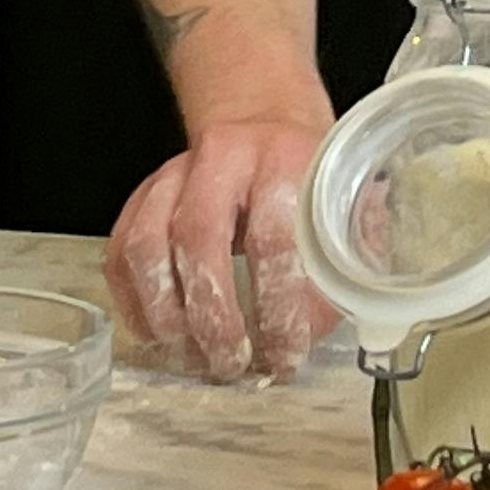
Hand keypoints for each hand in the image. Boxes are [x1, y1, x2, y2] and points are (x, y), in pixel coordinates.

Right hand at [105, 114, 343, 382]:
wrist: (262, 124)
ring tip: (194, 358)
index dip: (278, 304)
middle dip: (213, 316)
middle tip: (231, 365)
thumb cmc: (308, 179)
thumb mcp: (346, 203)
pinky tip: (159, 337)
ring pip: (146, 244)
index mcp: (284, 158)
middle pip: (198, 237)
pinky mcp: (141, 195)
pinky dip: (132, 301)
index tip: (286, 352)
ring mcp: (172, 175)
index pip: (273, 235)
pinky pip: (120, 250)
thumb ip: (355, 255)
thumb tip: (369, 321)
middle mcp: (222, 158)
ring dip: (166, 314)